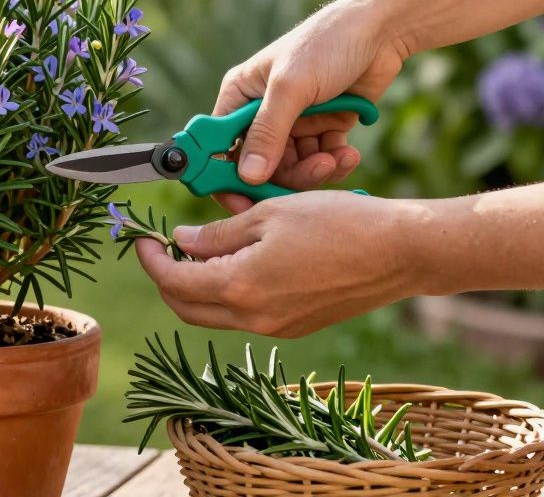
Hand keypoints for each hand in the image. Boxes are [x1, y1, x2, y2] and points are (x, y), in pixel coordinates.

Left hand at [133, 192, 425, 337]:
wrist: (401, 252)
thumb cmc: (338, 222)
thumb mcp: (269, 214)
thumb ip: (218, 233)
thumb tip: (182, 241)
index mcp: (240, 287)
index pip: (172, 281)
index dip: (150, 259)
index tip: (142, 238)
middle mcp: (253, 318)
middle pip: (185, 307)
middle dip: (166, 277)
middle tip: (164, 246)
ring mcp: (275, 328)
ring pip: (213, 315)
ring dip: (196, 286)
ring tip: (200, 248)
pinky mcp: (294, 327)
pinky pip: (243, 316)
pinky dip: (227, 291)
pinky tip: (236, 260)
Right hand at [213, 0, 408, 213]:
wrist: (382, 31)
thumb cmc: (327, 44)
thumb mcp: (291, 87)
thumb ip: (268, 132)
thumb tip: (247, 176)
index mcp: (241, 96)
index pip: (221, 147)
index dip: (227, 178)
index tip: (242, 203)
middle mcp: (263, 112)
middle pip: (261, 166)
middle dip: (287, 175)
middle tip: (314, 171)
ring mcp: (294, 122)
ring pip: (292, 168)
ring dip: (315, 170)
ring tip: (336, 158)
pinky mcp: (323, 128)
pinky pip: (320, 160)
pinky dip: (334, 162)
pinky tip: (348, 153)